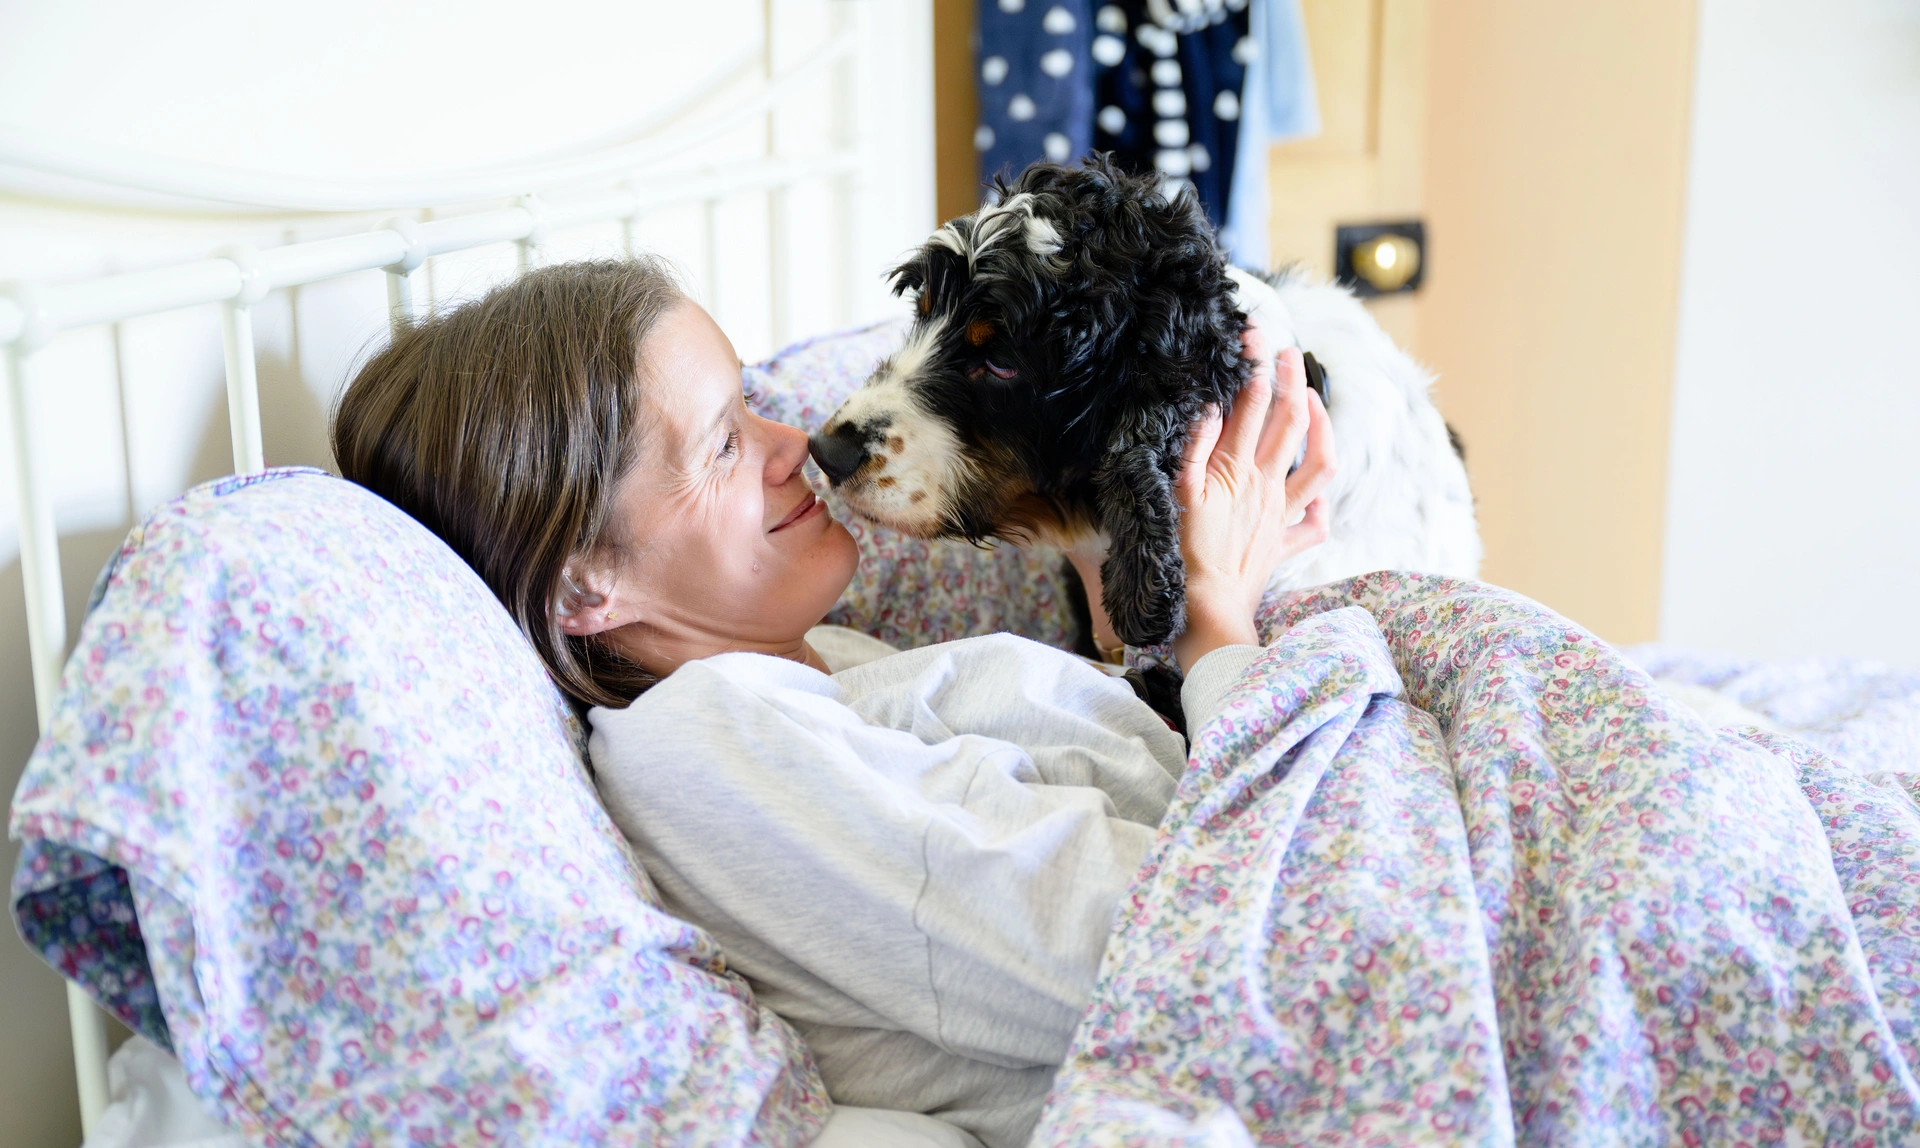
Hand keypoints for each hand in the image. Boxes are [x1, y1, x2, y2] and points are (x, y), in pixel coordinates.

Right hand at [1171, 331, 1335, 672]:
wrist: (1207, 616)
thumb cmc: (1182, 560)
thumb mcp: (1178, 498)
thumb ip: (1194, 450)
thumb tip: (1211, 407)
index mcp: (1237, 471)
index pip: (1252, 405)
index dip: (1256, 365)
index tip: (1256, 333)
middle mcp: (1265, 487)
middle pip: (1290, 422)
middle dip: (1292, 380)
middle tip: (1288, 351)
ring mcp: (1280, 516)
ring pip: (1318, 464)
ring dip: (1320, 429)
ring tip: (1313, 403)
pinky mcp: (1282, 545)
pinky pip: (1313, 524)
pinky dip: (1318, 505)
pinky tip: (1316, 495)